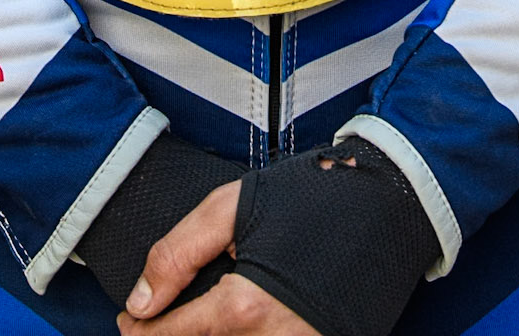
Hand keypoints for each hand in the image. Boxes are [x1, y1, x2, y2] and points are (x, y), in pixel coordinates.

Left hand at [117, 182, 319, 335]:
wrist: (388, 204)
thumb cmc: (312, 197)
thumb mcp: (232, 206)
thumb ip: (178, 253)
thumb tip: (142, 301)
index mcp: (245, 307)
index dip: (139, 335)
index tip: (129, 323)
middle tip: (158, 325)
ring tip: (195, 323)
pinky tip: (240, 326)